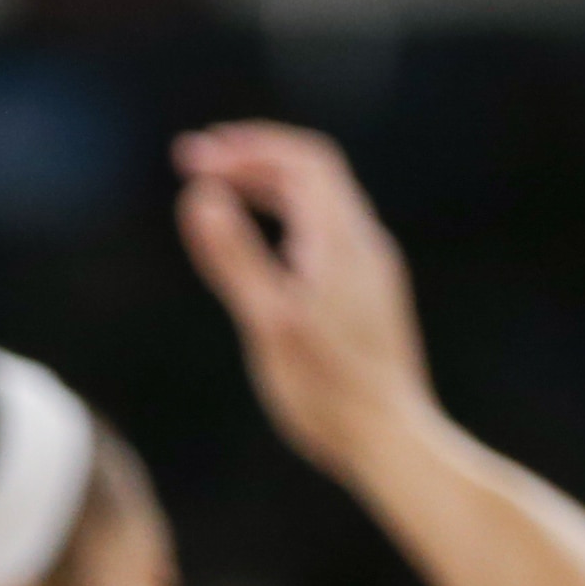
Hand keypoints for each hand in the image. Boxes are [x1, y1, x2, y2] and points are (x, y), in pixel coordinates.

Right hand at [174, 123, 435, 477]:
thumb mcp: (269, 321)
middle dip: (253, 160)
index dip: (248, 147)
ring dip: (269, 188)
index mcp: (342, 241)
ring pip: (320, 205)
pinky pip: (325, 235)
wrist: (390, 439)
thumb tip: (199, 195)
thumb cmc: (328, 390)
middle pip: (311, 175)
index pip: (301, 161)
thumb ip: (234, 256)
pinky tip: (267, 247)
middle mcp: (363, 244)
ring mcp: (369, 271)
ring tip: (223, 193)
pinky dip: (286, 220)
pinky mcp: (367, 297)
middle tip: (197, 163)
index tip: (194, 156)